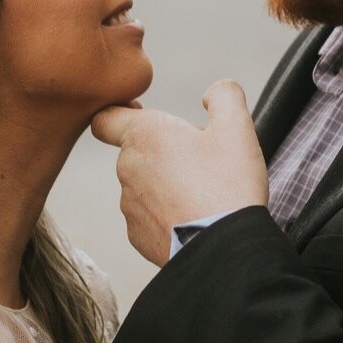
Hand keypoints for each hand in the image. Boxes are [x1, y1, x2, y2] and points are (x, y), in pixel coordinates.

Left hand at [89, 79, 268, 265]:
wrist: (225, 250)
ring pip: (144, 185)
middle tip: (201, 162)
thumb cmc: (228, 185)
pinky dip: (166, 215)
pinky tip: (194, 219)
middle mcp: (127, 168)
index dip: (122, 113)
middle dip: (163, 152)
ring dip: (165, 184)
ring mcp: (129, 205)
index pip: (106, 117)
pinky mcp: (137, 235)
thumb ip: (224, 96)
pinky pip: (148, 216)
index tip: (144, 116)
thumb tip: (213, 93)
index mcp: (144, 135)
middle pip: (137, 151)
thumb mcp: (237, 128)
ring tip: (202, 194)